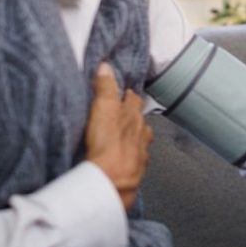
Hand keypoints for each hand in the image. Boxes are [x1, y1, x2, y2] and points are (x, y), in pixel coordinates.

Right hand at [85, 62, 152, 209]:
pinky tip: (128, 160)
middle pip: (141, 121)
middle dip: (135, 117)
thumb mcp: (103, 108)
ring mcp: (141, 153)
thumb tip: (106, 67)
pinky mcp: (136, 171)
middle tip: (127, 114)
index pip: (134, 100)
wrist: (112, 180)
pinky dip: (133, 158)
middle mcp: (141, 134)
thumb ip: (105, 88)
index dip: (129, 95)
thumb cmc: (107, 144)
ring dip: (137, 137)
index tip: (126, 92)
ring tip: (130, 137)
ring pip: (142, 141)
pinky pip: (138, 160)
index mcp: (133, 116)